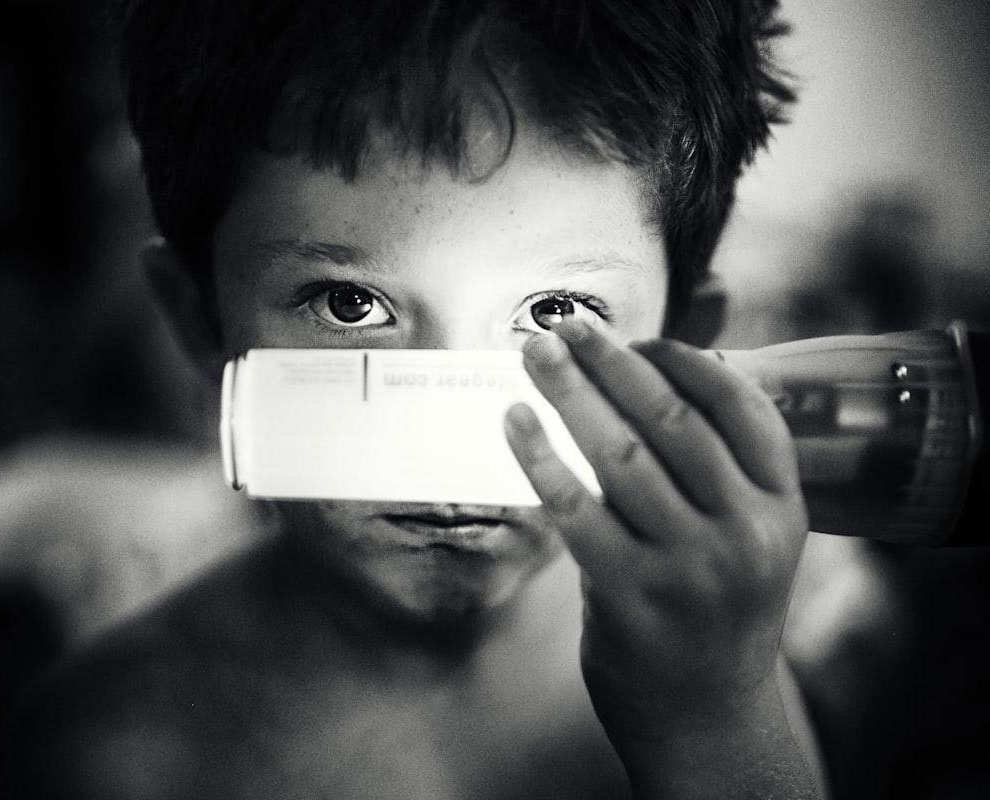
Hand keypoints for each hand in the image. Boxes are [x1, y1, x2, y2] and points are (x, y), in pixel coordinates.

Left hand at [504, 319, 808, 740]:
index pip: (739, 407)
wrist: (707, 713)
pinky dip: (539, 456)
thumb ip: (715, 466)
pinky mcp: (632, 595)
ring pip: (618, 454)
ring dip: (569, 393)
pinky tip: (515, 421)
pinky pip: (574, 507)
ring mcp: (690, 566)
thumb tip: (646, 374)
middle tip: (567, 324)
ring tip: (535, 353)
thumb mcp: (748, 534)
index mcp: (782, 506)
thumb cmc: (716, 605)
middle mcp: (745, 531)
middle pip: (670, 419)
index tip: (634, 337)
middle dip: (612, 360)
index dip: (681, 359)